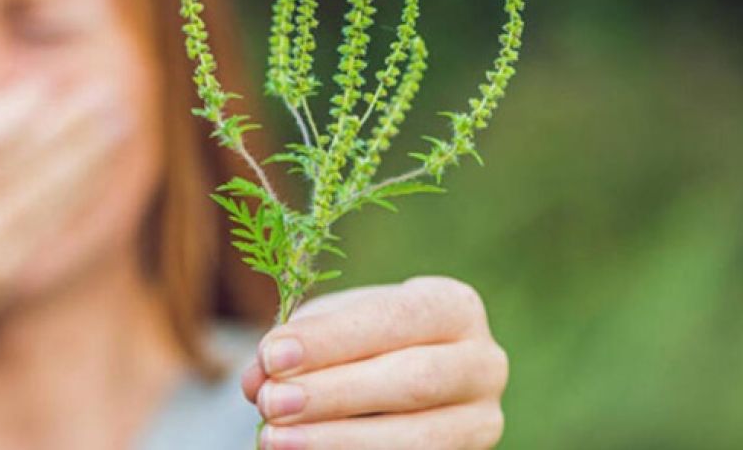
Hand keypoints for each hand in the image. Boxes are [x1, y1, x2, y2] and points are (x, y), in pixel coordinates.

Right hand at [0, 74, 130, 338]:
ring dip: (87, 155)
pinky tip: (101, 164)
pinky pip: (48, 224)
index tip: (51, 85)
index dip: (16, 111)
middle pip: (16, 163)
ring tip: (118, 122)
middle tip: (107, 93)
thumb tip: (4, 97)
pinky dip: (78, 190)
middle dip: (68, 125)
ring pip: (42, 194)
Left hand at [242, 276, 507, 448]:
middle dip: (335, 394)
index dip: (332, 339)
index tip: (273, 355)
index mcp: (454, 307)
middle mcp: (483, 362)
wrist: (397, 381)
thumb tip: (259, 379)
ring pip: (417, 439)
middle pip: (413, 380)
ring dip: (338, 441)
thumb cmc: (360, 343)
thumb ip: (296, 345)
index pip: (395, 319)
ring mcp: (481, 421)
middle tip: (271, 403)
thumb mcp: (329, 328)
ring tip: (274, 440)